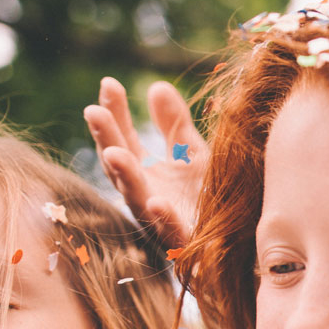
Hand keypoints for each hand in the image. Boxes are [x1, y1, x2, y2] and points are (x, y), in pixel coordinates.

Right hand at [82, 77, 203, 248]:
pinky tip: (157, 202)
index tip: (108, 84)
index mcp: (144, 173)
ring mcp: (160, 221)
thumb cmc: (205, 197)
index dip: (115, 113)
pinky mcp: (184, 243)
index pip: (123, 138)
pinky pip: (171, 232)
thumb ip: (174, 125)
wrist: (234, 244)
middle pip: (120, 166)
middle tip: (94, 112)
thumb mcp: (192, 154)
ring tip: (114, 153)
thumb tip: (156, 86)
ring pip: (137, 199)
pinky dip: (163, 218)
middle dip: (107, 140)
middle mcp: (144, 195)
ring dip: (125, 176)